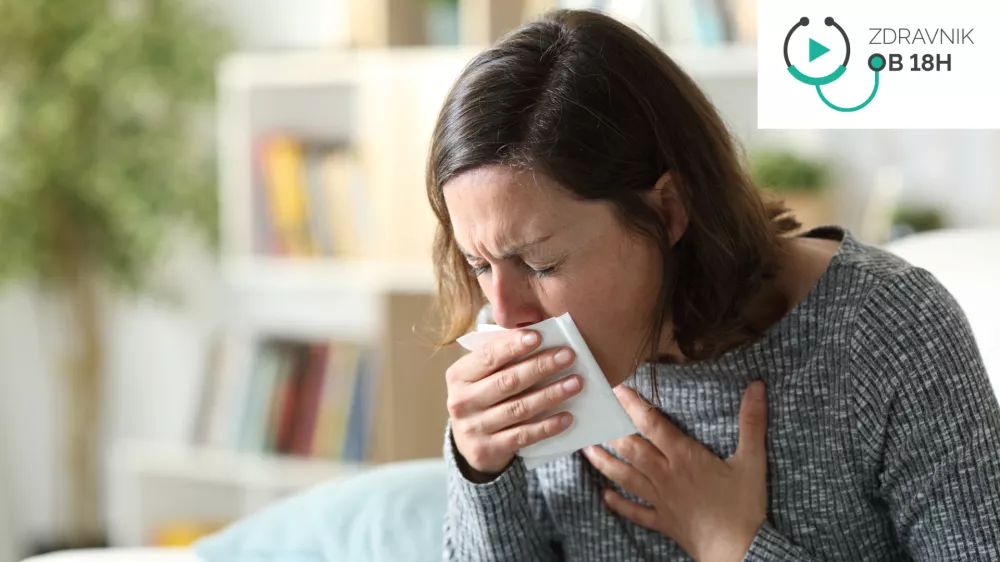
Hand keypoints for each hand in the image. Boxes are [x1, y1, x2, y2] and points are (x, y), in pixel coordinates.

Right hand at [446, 329, 582, 477]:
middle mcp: (461, 402)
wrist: (469, 443)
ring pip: (519, 408)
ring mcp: (473, 428)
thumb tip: (537, 336)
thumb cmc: (482, 397)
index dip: (512, 345)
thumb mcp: (481, 376)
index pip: (487, 356)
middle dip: (540, 366)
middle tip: (568, 356)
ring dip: (551, 394)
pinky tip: (567, 416)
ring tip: (575, 383)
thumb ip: (501, 357)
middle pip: (507, 381)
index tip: (538, 336)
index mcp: (458, 376)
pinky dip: (547, 426)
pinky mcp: (488, 450)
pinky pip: (523, 435)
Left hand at [582, 382, 768, 561]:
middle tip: (594, 416)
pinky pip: (635, 511)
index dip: (633, 406)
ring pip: (625, 477)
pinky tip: (605, 496)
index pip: (652, 425)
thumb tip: (756, 386)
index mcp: (684, 457)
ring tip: (587, 450)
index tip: (617, 390)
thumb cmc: (744, 506)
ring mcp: (660, 499)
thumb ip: (752, 422)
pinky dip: (619, 503)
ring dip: (604, 462)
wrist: (737, 551)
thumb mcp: (752, 460)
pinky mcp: (662, 521)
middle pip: (631, 449)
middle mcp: (666, 475)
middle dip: (611, 430)